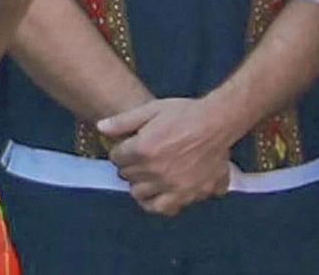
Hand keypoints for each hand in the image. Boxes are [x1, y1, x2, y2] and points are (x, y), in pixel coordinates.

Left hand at [97, 95, 236, 215]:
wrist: (217, 123)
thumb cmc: (184, 113)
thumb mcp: (151, 109)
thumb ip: (123, 121)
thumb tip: (100, 127)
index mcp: (143, 150)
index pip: (117, 158)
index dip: (120, 151)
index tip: (127, 147)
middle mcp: (156, 172)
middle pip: (128, 177)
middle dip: (129, 167)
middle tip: (138, 160)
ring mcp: (173, 186)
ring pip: (142, 196)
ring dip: (141, 187)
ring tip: (147, 178)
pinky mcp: (190, 194)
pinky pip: (167, 208)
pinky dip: (160, 204)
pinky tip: (161, 195)